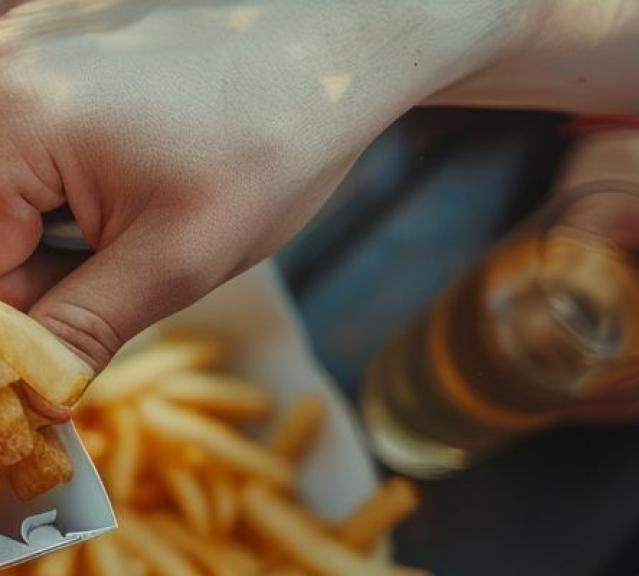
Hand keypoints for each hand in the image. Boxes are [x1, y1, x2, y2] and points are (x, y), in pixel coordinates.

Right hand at [0, 0, 524, 394]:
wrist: (333, 56)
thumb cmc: (274, 144)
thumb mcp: (179, 258)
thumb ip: (81, 329)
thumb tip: (29, 395)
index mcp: (14, 118)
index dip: (24, 328)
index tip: (63, 359)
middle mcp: (4, 68)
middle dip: (46, 273)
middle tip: (129, 268)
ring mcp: (29, 48)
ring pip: (16, 189)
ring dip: (63, 230)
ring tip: (155, 207)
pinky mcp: (57, 45)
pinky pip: (36, 142)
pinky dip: (74, 184)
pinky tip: (146, 174)